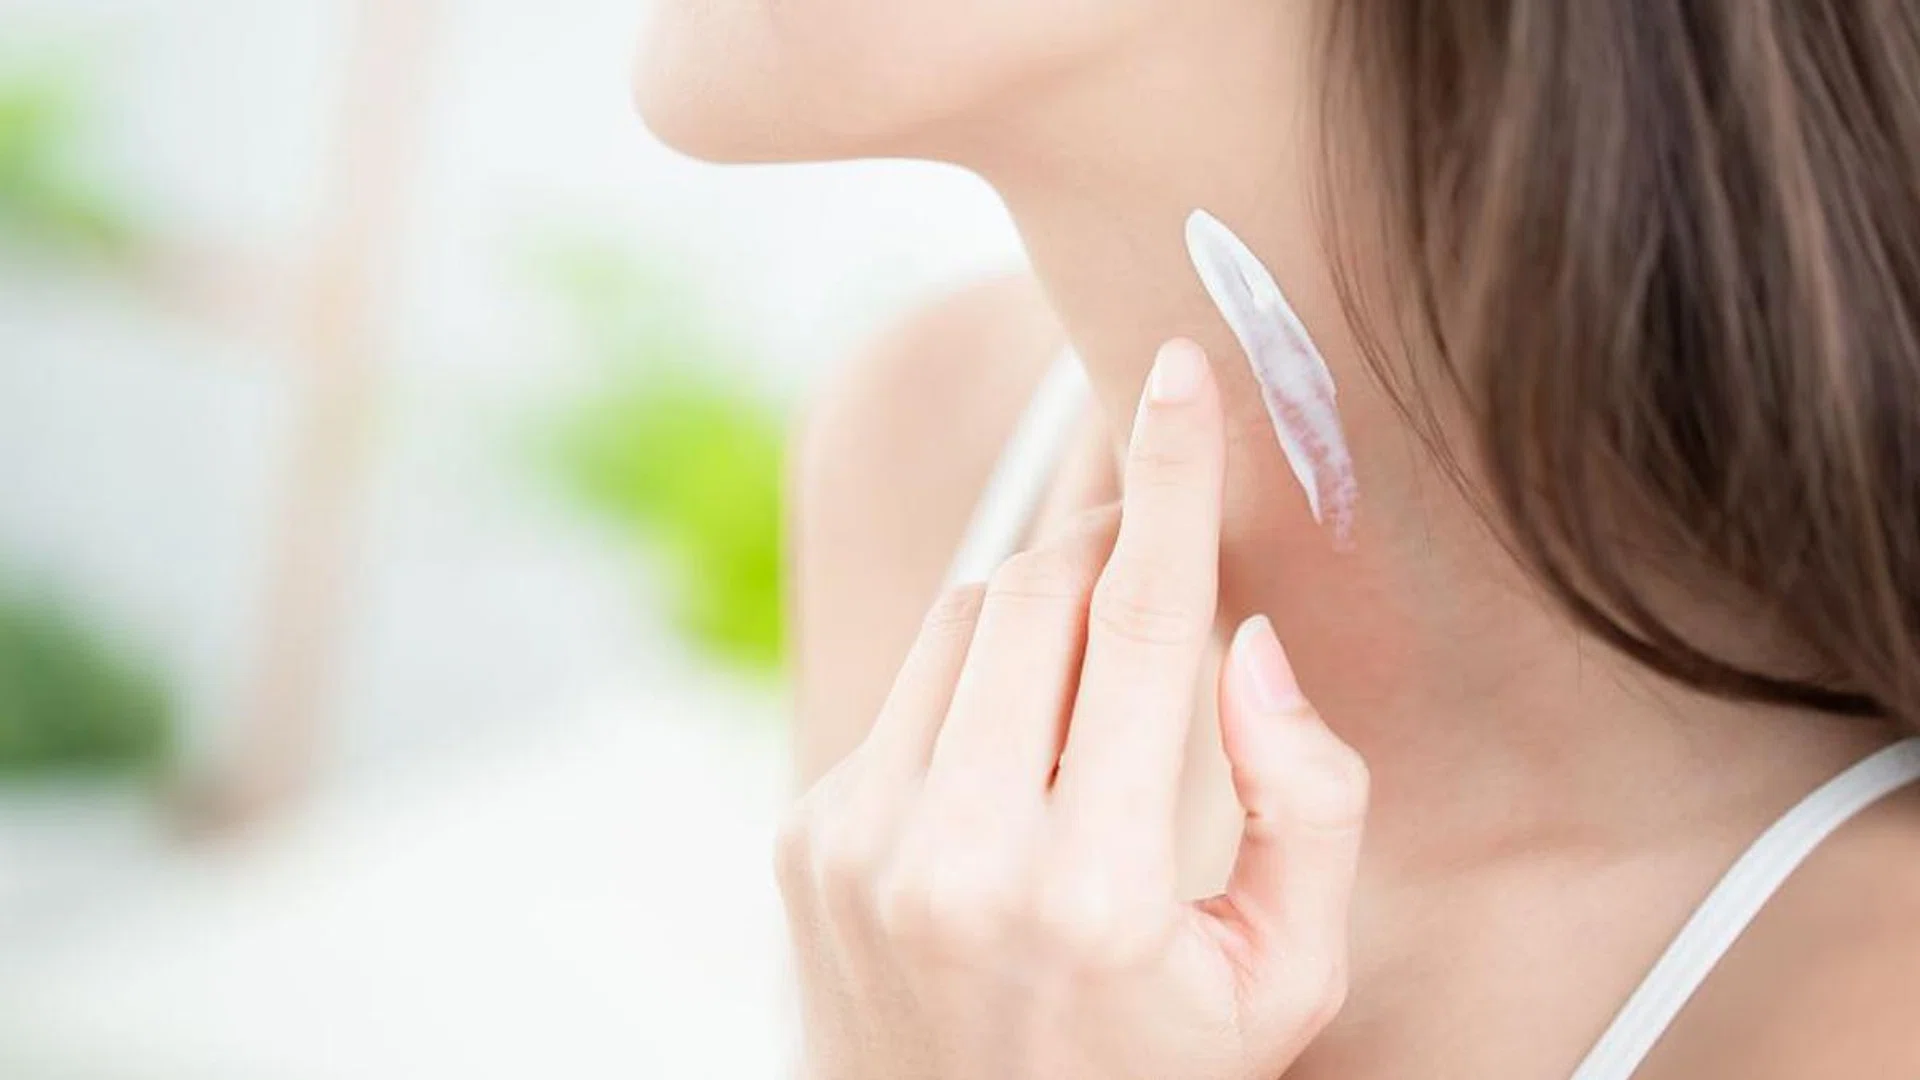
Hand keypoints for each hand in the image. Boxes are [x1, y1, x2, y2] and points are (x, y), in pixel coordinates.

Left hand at [776, 339, 1369, 1079]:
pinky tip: (1010, 768)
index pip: (1147, 624)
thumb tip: (1247, 645)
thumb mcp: (1285, 980)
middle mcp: (960, 861)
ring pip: (964, 620)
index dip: (1173, 479)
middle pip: (1040, 591)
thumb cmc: (1149, 1077)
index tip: (1180, 375)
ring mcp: (863, 847)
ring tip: (1090, 698)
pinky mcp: (808, 841)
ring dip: (1040, 614)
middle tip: (1157, 554)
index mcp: (1099, 894)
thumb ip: (1308, 805)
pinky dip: (973, 687)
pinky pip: (906, 689)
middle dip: (1110, 541)